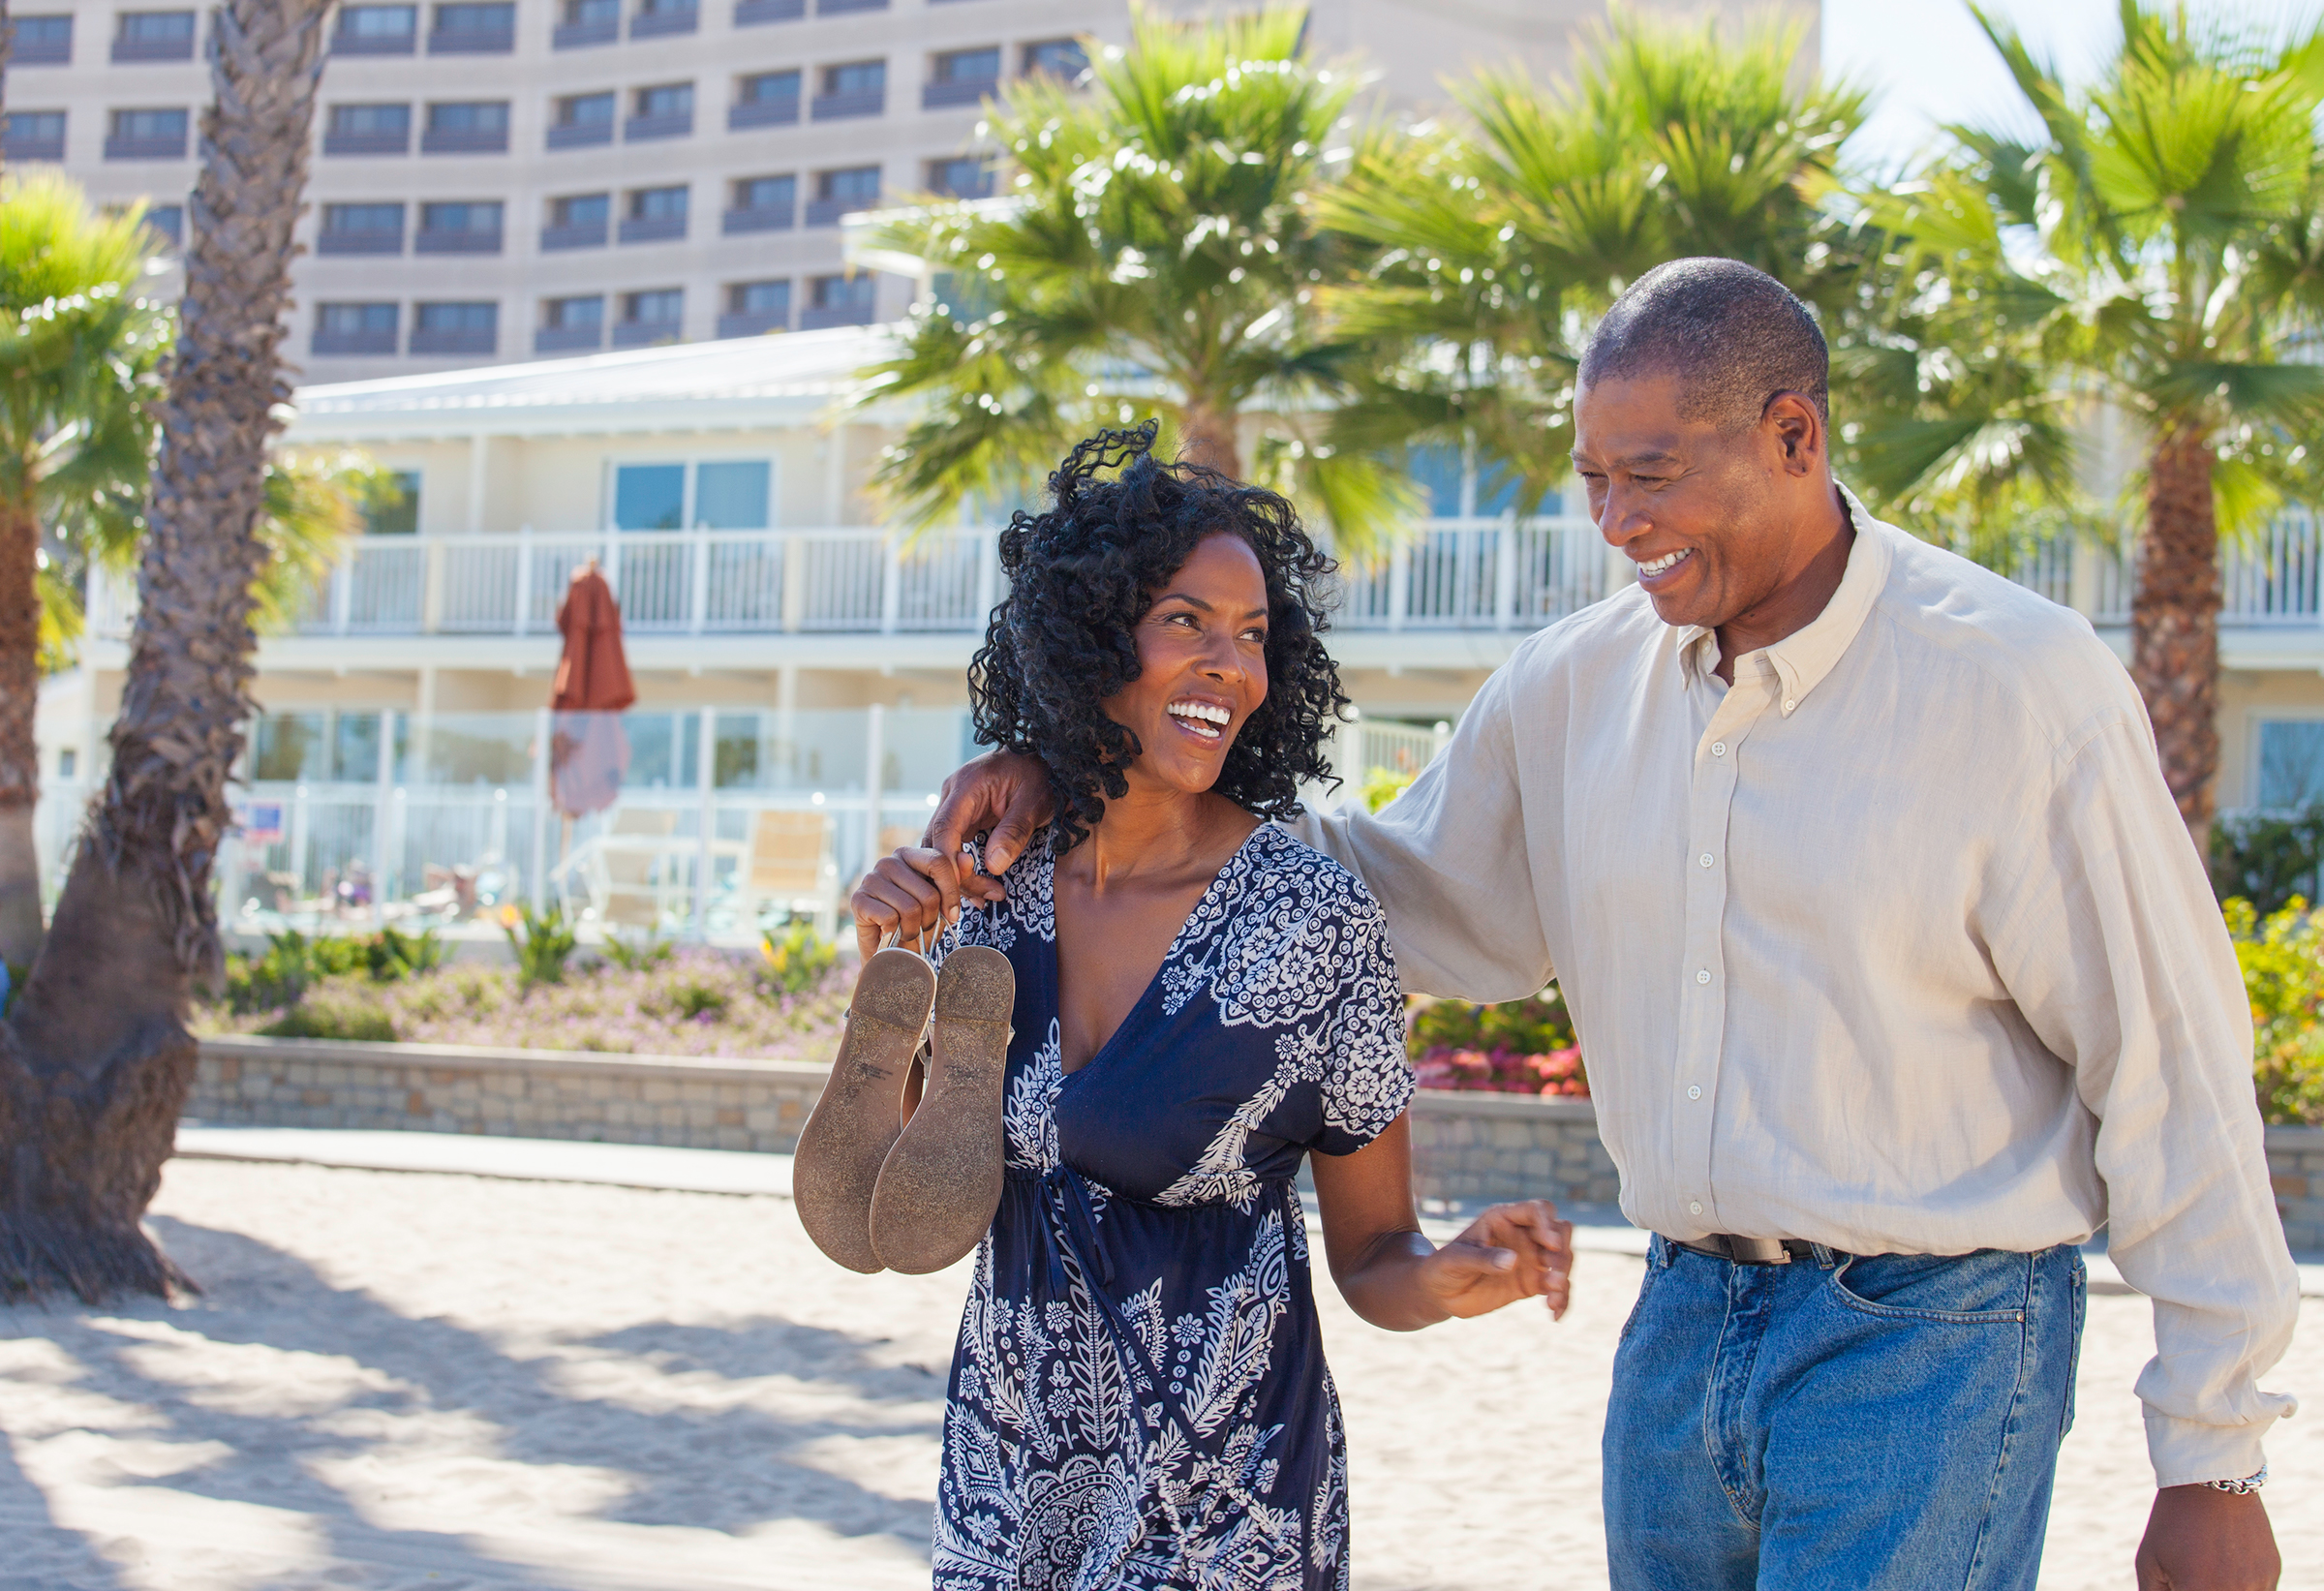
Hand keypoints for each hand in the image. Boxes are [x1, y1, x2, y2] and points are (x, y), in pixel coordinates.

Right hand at [850, 846, 962, 960]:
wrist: (892, 953)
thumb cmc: (918, 924)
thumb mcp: (943, 902)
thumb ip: (956, 879)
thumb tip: (967, 858)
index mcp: (909, 855)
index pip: (939, 862)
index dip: (951, 893)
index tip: (953, 915)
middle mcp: (888, 862)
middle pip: (928, 892)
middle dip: (932, 918)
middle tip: (923, 926)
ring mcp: (870, 879)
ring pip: (910, 908)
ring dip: (914, 929)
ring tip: (908, 931)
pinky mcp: (858, 900)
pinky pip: (890, 918)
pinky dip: (896, 933)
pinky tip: (891, 933)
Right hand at [924, 751, 1053, 911]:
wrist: (1044, 760)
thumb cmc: (1041, 776)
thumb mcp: (1035, 802)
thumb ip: (1014, 832)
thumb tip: (993, 866)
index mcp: (966, 785)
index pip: (945, 828)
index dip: (948, 861)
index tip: (962, 886)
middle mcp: (953, 795)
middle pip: (938, 842)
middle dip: (954, 875)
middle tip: (982, 899)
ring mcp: (955, 807)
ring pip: (941, 848)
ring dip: (958, 876)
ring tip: (985, 899)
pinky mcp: (963, 819)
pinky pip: (954, 847)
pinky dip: (963, 869)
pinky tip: (979, 890)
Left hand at [1416, 1200, 1573, 1320]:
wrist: (1440, 1293)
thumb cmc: (1443, 1267)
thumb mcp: (1456, 1260)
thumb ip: (1483, 1258)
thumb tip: (1513, 1260)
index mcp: (1504, 1218)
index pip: (1538, 1210)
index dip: (1547, 1223)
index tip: (1549, 1243)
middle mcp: (1523, 1235)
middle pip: (1560, 1232)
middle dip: (1562, 1251)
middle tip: (1553, 1273)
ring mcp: (1530, 1258)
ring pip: (1563, 1260)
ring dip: (1563, 1277)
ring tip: (1551, 1300)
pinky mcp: (1533, 1282)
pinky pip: (1557, 1288)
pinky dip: (1562, 1299)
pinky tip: (1554, 1315)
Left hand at [2136, 1486, 2278, 1589]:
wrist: (2211, 1481)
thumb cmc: (2172, 1521)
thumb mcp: (2149, 1561)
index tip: (2180, 1580)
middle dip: (2199, 1587)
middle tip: (2193, 1571)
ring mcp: (2258, 1584)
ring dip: (2223, 1587)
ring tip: (2209, 1564)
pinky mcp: (2272, 1572)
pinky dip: (2242, 1585)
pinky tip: (2227, 1563)